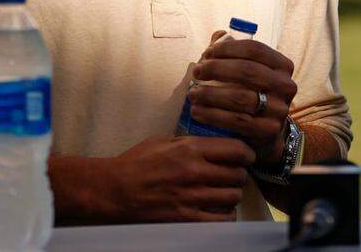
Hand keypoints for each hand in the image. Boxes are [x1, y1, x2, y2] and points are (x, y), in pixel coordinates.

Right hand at [104, 135, 254, 221]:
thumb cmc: (136, 162)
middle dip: (239, 174)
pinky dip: (225, 215)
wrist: (114, 190)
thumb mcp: (163, 141)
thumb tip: (214, 144)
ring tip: (224, 192)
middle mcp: (194, 172)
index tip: (246, 157)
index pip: (236, 150)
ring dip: (232, 194)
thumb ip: (190, 142)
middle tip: (233, 175)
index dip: (247, 153)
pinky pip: (221, 220)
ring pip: (233, 197)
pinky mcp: (186, 220)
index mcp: (190, 149)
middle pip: (238, 174)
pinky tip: (218, 209)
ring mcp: (191, 198)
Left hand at [189, 35, 296, 163]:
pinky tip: (197, 111)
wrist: (268, 131)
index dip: (227, 49)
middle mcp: (285, 85)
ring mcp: (279, 109)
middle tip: (196, 72)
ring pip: (240, 97)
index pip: (254, 49)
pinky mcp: (268, 130)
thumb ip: (233, 52)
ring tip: (192, 93)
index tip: (206, 53)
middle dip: (216, 69)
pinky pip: (236, 120)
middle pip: (247, 71)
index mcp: (282, 65)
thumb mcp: (250, 71)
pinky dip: (212, 115)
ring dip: (210, 94)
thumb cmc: (253, 93)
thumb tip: (218, 35)